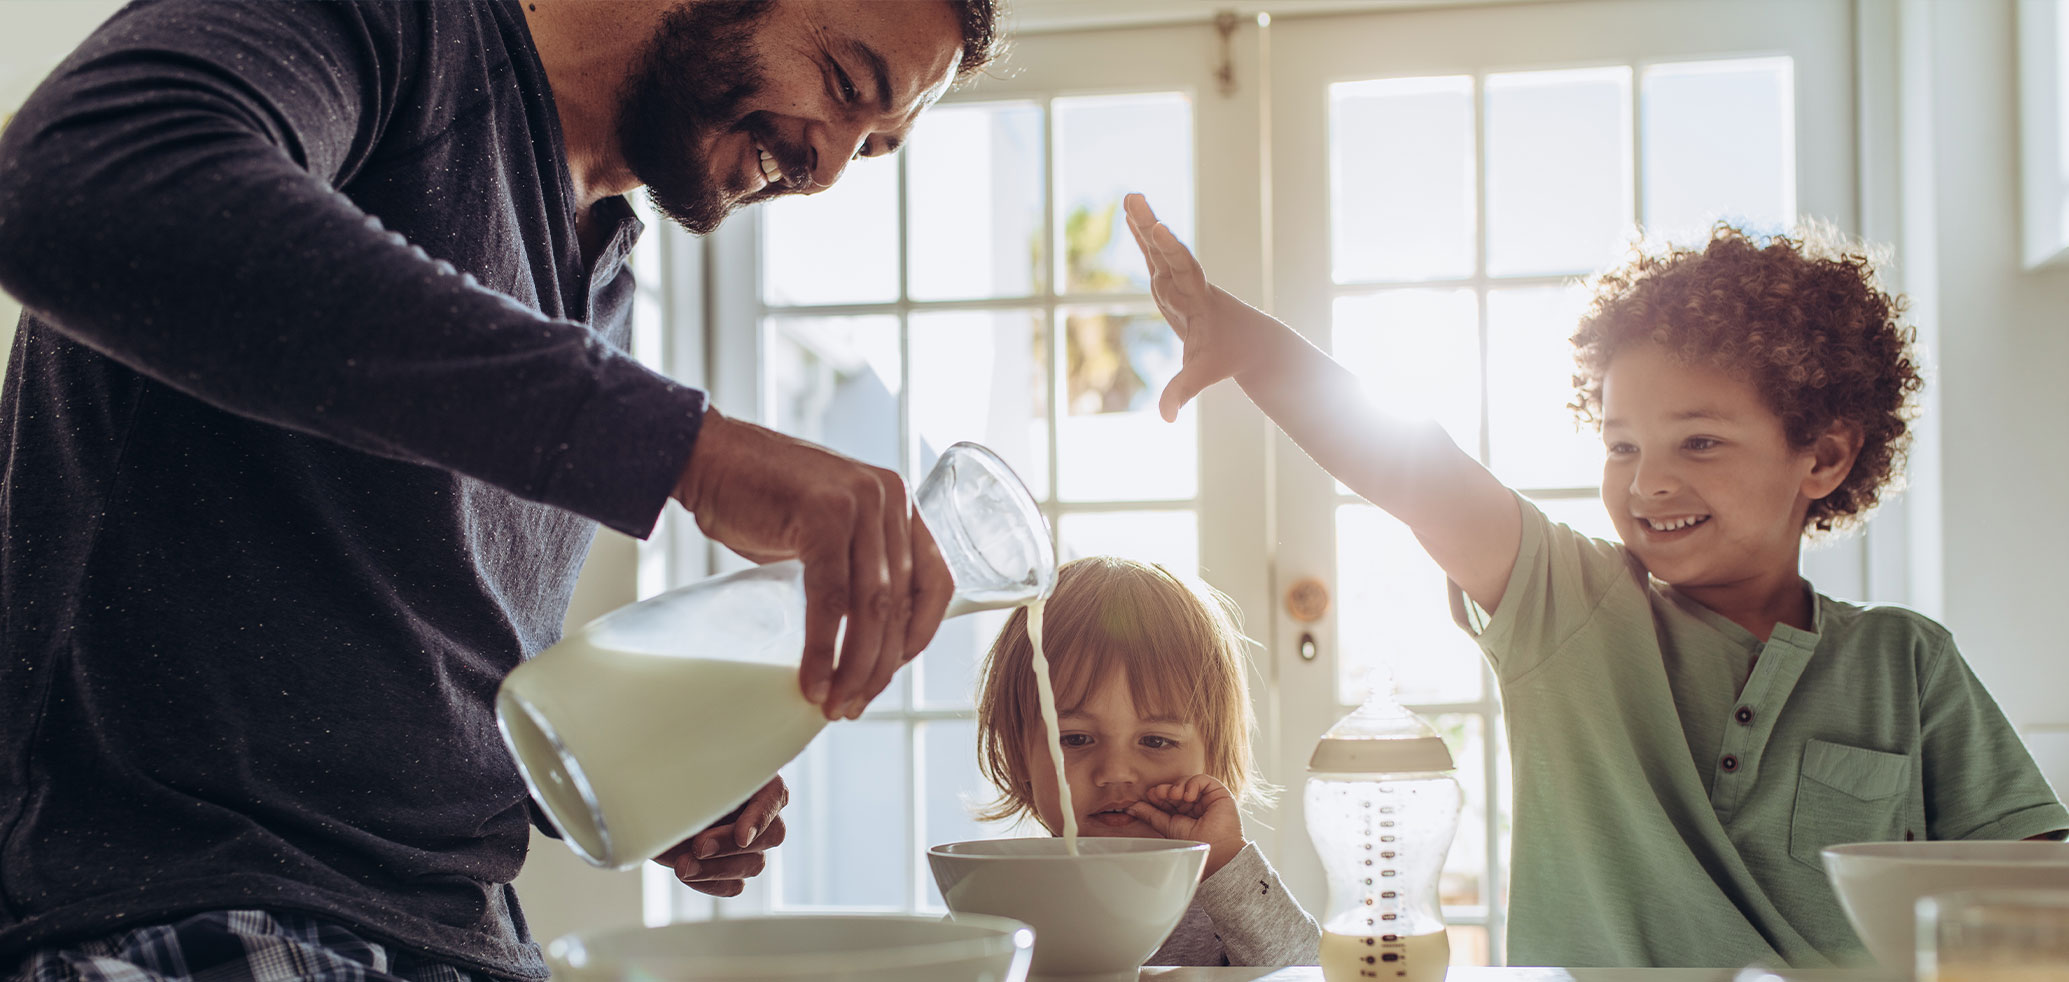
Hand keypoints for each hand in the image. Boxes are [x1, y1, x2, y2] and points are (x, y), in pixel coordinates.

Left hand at [653, 776, 788, 897]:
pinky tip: (688, 873)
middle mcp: (758, 811)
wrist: (647, 802)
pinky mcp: (731, 869)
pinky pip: (734, 885)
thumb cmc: (666, 776)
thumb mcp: (682, 771)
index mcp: (754, 778)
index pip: (776, 795)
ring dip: (718, 868)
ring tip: (682, 865)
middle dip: (731, 844)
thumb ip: (701, 779)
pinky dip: (711, 883)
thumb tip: (711, 787)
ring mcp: (749, 844)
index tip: (741, 837)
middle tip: (698, 846)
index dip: (761, 817)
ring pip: (754, 864)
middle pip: (772, 835)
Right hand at [675, 408, 953, 719]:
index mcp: (897, 502)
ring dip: (856, 667)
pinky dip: (823, 648)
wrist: (707, 456)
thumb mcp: (826, 527)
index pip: (936, 579)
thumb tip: (866, 637)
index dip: (921, 634)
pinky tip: (813, 680)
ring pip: (871, 606)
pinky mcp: (823, 516)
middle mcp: (889, 498)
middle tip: (854, 704)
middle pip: (901, 602)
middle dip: (881, 664)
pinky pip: (831, 599)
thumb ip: (854, 565)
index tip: (893, 670)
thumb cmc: (760, 497)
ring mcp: (859, 503)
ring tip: (835, 704)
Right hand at [1123, 192, 1278, 422]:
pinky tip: (1132, 215)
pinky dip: (1142, 236)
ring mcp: (1179, 281)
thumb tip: (1166, 418)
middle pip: (1167, 251)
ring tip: (1130, 196)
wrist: (1251, 340)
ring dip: (1143, 223)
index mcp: (1198, 300)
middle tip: (1136, 199)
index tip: (1159, 230)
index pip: (1183, 271)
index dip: (1170, 251)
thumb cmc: (1229, 356)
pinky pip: (1155, 255)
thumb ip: (1183, 391)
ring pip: (1159, 248)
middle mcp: (1188, 284)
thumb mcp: (1204, 373)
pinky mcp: (1172, 282)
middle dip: (1151, 227)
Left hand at [1125, 774, 1246, 878]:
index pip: (1168, 798)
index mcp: (1183, 813)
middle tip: (1158, 793)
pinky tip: (1188, 796)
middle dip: (1165, 790)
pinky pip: (1202, 780)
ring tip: (1175, 796)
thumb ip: (1150, 815)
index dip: (1158, 795)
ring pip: (1187, 782)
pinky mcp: (1219, 793)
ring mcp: (1207, 798)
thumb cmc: (1196, 844)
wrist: (1216, 851)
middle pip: (1176, 788)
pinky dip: (1192, 784)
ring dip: (1177, 786)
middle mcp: (1195, 805)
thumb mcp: (1168, 826)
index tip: (1149, 796)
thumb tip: (1131, 807)